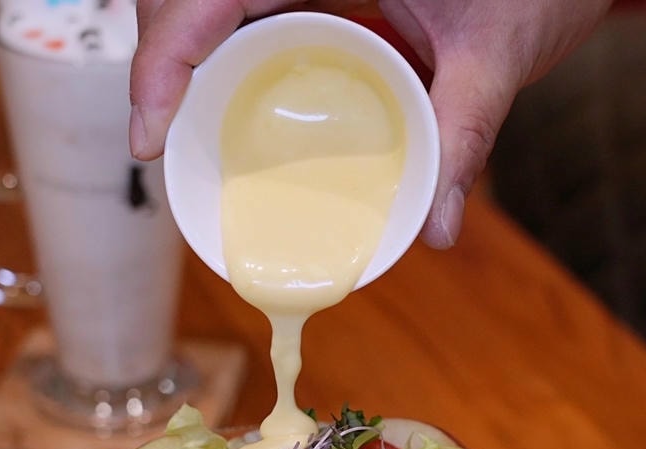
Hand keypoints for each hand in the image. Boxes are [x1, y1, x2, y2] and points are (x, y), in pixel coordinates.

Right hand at [128, 0, 611, 248]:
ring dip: (176, 47)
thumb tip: (435, 228)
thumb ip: (465, 133)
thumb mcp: (497, 55)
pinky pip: (240, 1)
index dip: (161, 52)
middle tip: (153, 136)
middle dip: (156, 54)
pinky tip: (208, 89)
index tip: (149, 127)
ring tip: (167, 121)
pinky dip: (212, 40)